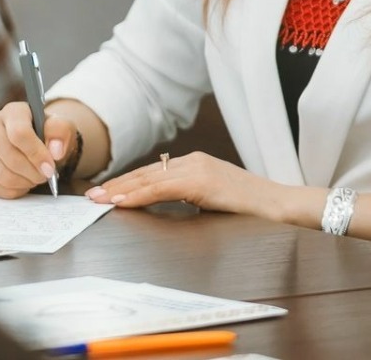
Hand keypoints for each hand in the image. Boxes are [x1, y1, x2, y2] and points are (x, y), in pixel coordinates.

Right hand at [0, 101, 76, 198]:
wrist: (37, 143)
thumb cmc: (48, 134)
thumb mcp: (61, 128)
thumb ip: (61, 133)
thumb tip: (55, 151)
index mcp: (14, 111)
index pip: (19, 133)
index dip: (35, 154)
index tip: (49, 168)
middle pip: (9, 156)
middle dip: (31, 171)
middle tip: (45, 175)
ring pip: (0, 173)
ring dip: (22, 182)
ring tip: (35, 178)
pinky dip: (11, 190)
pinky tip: (23, 184)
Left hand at [85, 151, 273, 215]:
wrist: (279, 205)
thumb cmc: (249, 209)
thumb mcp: (211, 201)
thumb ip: (188, 199)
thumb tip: (161, 207)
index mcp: (196, 165)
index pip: (152, 173)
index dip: (126, 183)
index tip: (105, 193)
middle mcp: (194, 161)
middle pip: (146, 173)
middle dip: (117, 185)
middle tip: (91, 196)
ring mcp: (198, 168)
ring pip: (150, 178)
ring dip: (121, 190)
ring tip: (99, 199)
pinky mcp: (202, 180)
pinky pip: (163, 187)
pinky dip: (140, 194)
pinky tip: (124, 201)